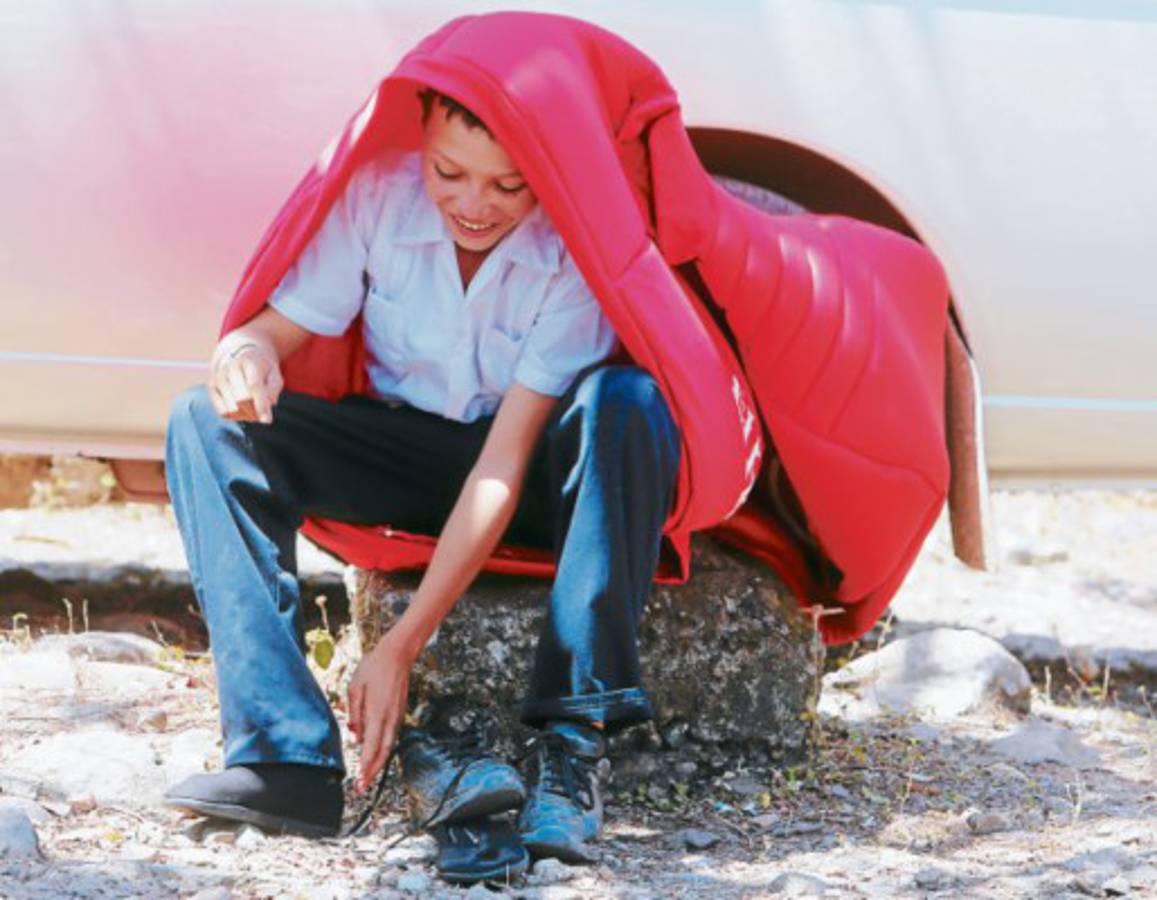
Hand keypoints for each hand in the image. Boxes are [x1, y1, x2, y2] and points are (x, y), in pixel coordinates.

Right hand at [208, 336, 282, 423]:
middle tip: (261, 408)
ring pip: (232, 408)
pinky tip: (242, 408)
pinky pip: (223, 412)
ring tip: (253, 406)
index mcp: (249, 361)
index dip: (260, 404)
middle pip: (241, 400)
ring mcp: (219, 377)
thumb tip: (265, 418)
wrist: (239, 352)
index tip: (267, 420)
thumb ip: (272, 392)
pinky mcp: (211, 387)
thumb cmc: (261, 368)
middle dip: (254, 410)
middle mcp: (230, 368)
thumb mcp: (274, 375)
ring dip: (246, 414)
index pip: (254, 385)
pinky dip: (235, 415)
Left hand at [347, 631, 414, 792]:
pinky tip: (374, 756)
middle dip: (373, 772)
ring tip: (367, 776)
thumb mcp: (355, 688)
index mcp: (378, 713)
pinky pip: (390, 737)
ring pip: (388, 746)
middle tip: (362, 788)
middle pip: (383, 753)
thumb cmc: (373, 668)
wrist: (397, 655)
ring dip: (378, 763)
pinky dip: (382, 750)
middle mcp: (390, 719)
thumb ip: (354, 715)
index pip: (371, 748)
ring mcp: (396, 716)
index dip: (366, 768)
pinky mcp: (398, 713)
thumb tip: (355, 737)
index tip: (359, 783)